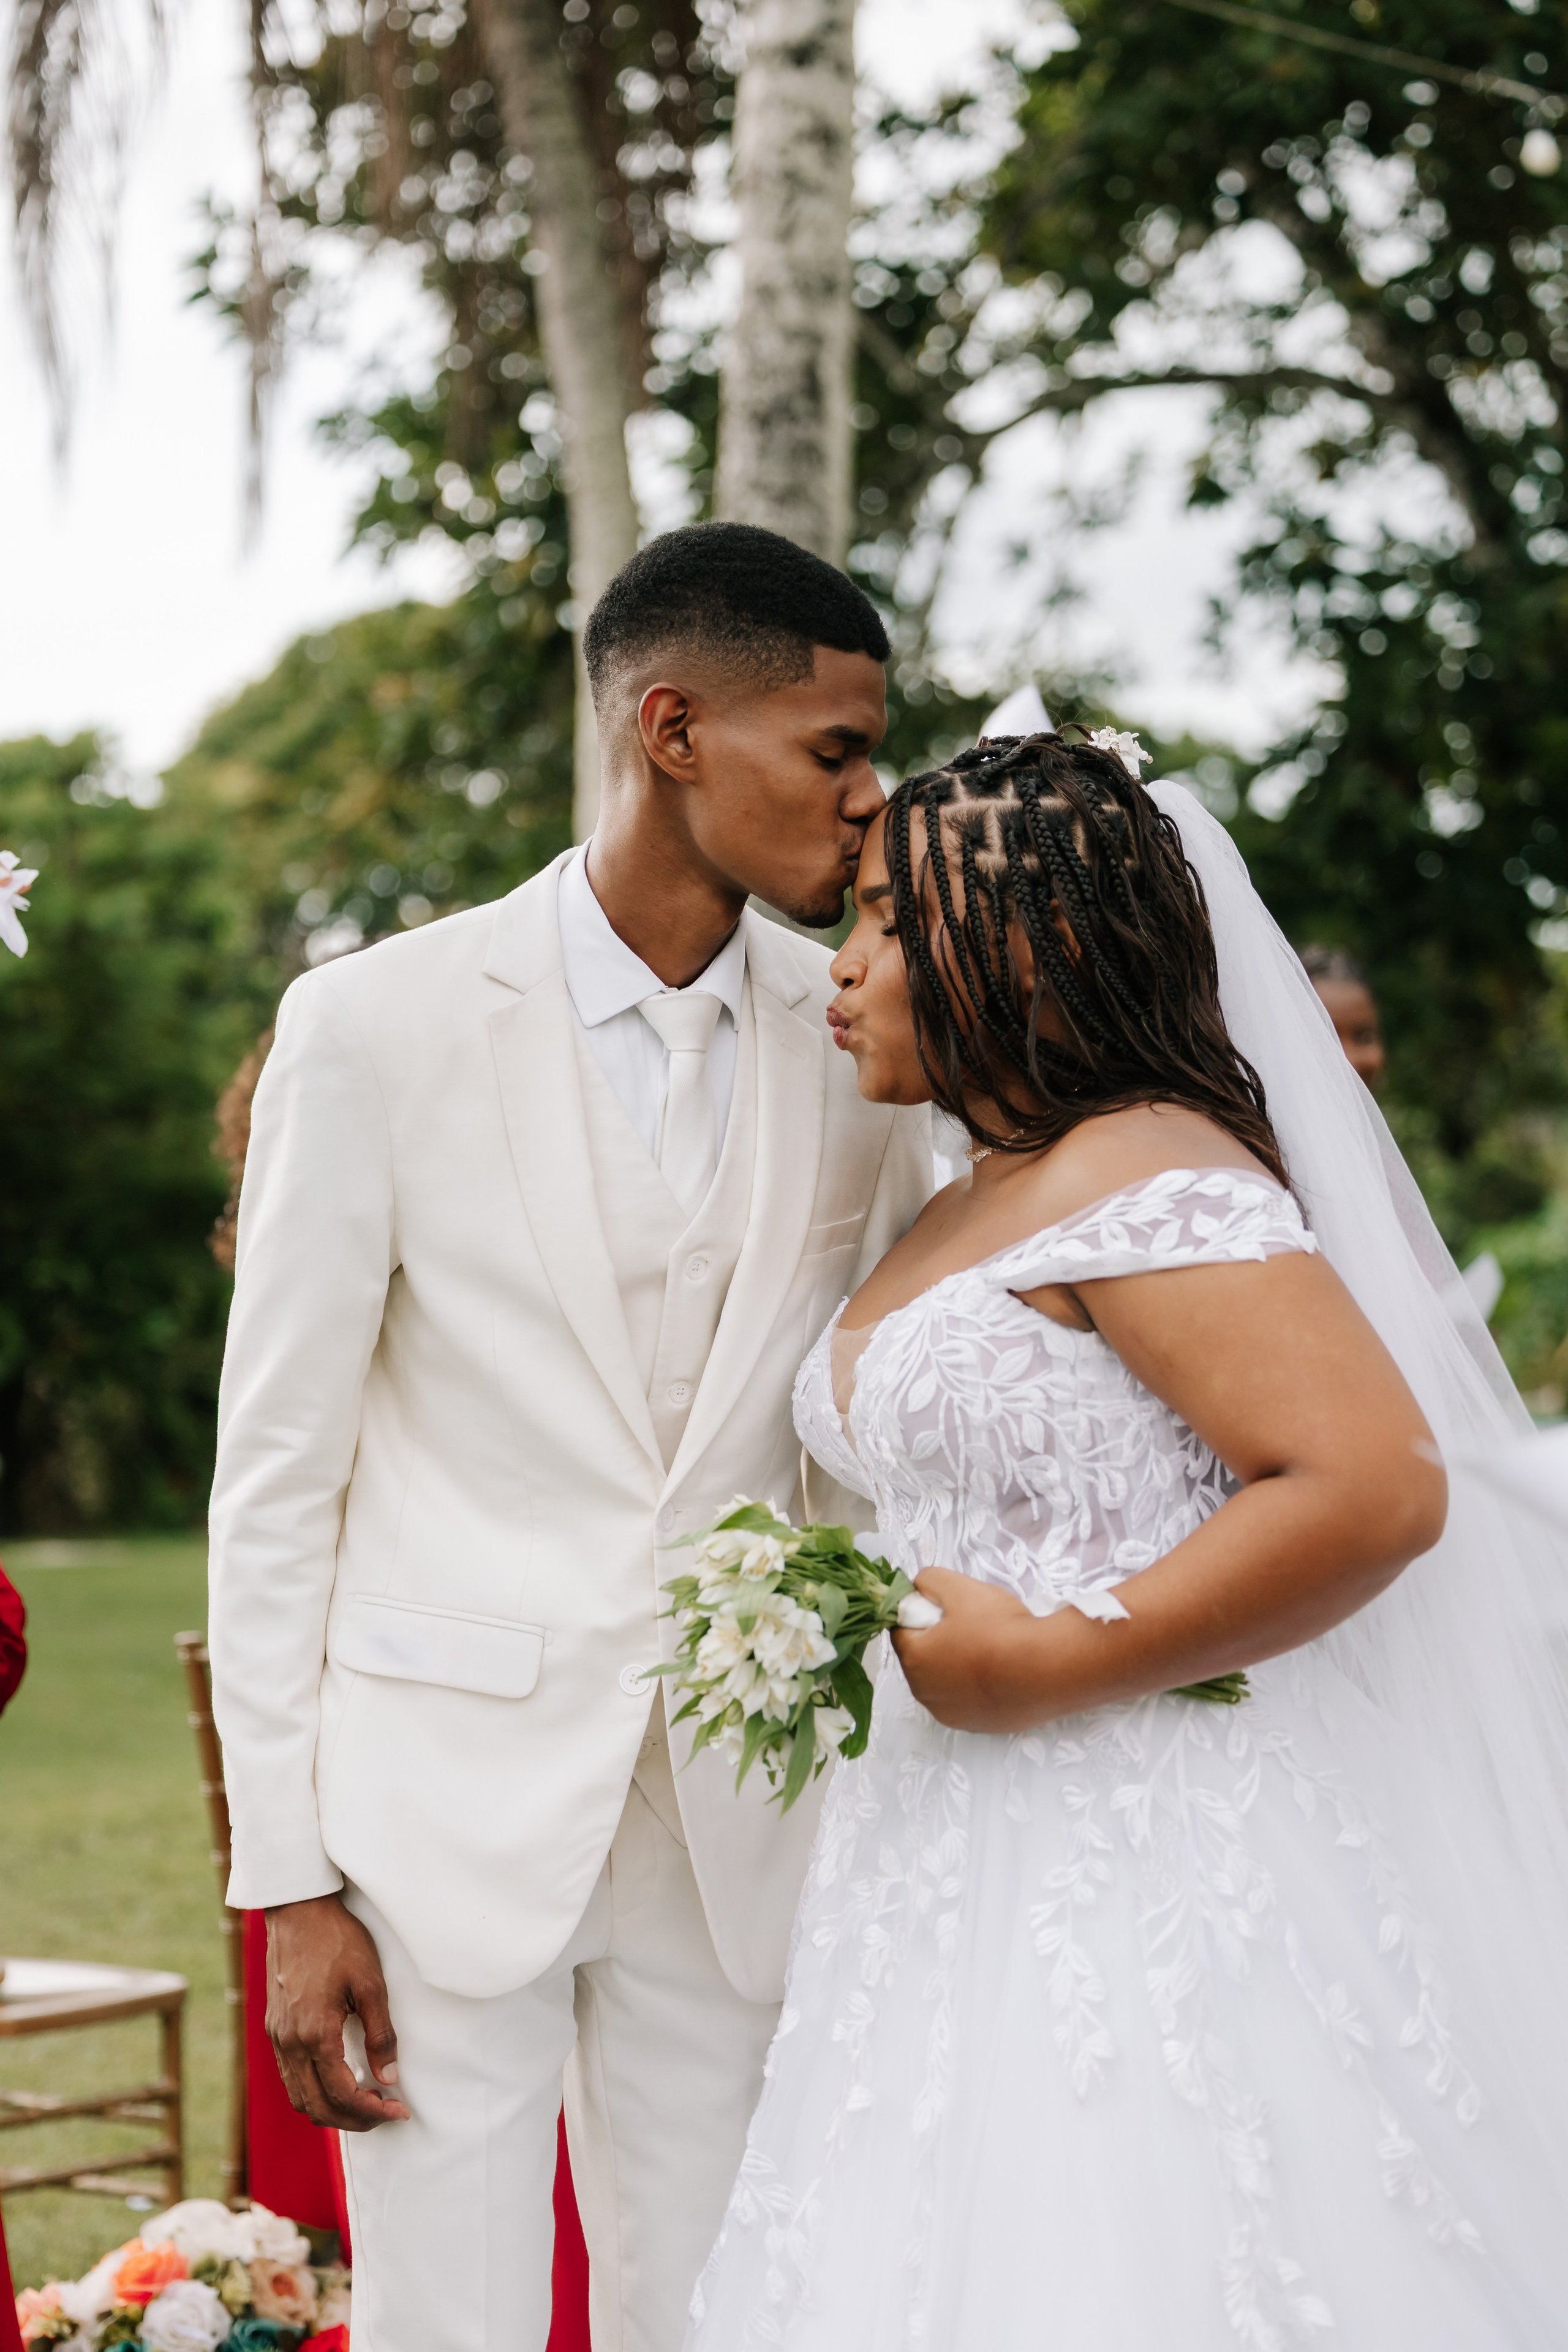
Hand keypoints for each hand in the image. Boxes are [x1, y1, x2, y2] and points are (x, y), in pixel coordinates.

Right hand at [265, 1894, 410, 2131]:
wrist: (299, 1911)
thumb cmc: (338, 1941)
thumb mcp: (371, 1984)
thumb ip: (380, 2035)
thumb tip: (389, 2077)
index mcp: (314, 2034)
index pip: (342, 2095)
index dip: (373, 2111)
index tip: (399, 2112)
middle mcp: (289, 2043)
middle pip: (317, 2107)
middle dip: (354, 2119)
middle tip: (385, 2114)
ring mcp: (277, 2037)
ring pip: (300, 2097)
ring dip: (331, 2109)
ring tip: (365, 2103)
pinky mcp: (275, 2028)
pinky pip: (291, 2076)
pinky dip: (314, 2091)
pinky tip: (339, 2081)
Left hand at [891, 1567, 1042, 1731]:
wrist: (1047, 1669)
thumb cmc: (999, 1628)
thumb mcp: (959, 1587)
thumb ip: (928, 1581)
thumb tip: (919, 1588)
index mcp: (914, 1660)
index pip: (901, 1629)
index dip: (921, 1613)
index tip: (946, 1607)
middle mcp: (926, 1694)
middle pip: (923, 1657)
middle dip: (938, 1640)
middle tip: (971, 1624)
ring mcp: (953, 1714)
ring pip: (946, 1680)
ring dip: (957, 1665)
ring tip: (990, 1648)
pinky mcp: (979, 1726)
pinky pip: (969, 1699)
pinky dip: (978, 1686)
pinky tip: (1001, 1671)